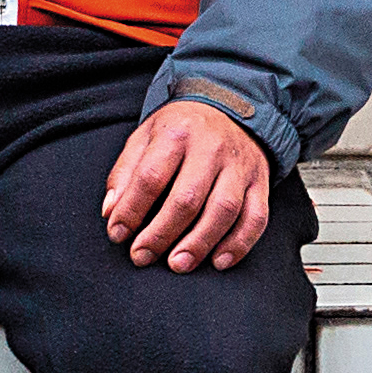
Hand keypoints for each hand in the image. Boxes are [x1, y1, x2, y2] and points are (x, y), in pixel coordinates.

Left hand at [102, 98, 277, 269]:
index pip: (151, 177)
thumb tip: (111, 212)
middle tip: (142, 256)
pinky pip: (255, 218)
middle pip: (187, 198)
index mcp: (177, 133)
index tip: (118, 234)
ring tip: (178, 265)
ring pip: (223, 210)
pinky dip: (239, 244)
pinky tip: (218, 261)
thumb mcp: (145, 137)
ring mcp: (240, 166)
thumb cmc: (181, 130)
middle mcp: (212, 148)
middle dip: (161, 233)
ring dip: (199, 243)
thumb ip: (125, 173)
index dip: (131, 210)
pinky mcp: (260, 182)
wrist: (229, 108)